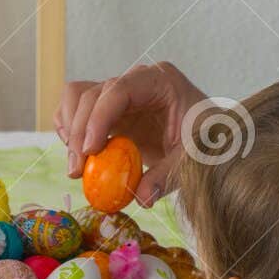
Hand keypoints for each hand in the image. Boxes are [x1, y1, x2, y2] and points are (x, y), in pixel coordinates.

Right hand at [56, 61, 207, 205]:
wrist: (209, 137)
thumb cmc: (206, 138)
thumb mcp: (193, 157)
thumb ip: (167, 176)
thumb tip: (141, 198)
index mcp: (159, 81)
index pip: (118, 89)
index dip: (98, 118)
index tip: (91, 151)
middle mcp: (134, 81)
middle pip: (91, 94)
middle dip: (80, 132)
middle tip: (78, 170)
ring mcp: (119, 94)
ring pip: (76, 97)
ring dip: (70, 129)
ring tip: (76, 164)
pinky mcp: (109, 111)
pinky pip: (76, 109)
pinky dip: (70, 130)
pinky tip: (78, 154)